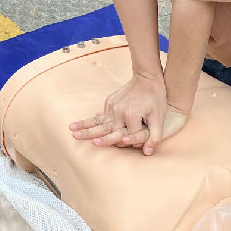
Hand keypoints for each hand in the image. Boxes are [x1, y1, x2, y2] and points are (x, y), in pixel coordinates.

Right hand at [69, 73, 184, 154]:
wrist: (147, 78)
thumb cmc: (156, 99)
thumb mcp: (158, 118)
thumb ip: (154, 136)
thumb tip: (147, 153)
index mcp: (131, 115)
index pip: (128, 137)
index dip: (133, 141)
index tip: (136, 142)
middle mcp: (119, 111)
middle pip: (105, 129)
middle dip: (90, 134)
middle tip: (75, 138)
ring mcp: (112, 106)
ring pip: (98, 121)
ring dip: (84, 126)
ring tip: (71, 130)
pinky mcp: (110, 102)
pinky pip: (100, 115)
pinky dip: (89, 120)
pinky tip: (78, 124)